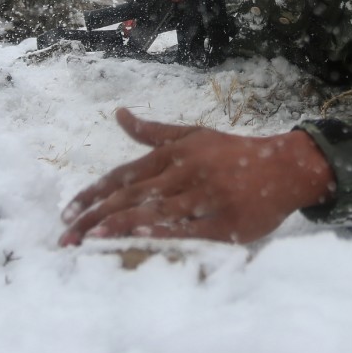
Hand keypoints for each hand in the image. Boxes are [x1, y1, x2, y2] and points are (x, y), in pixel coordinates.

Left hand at [58, 108, 333, 245]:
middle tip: (66, 235)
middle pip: (132, 194)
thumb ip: (153, 133)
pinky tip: (139, 236)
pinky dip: (163, 230)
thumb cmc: (233, 154)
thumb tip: (118, 114)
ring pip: (156, 209)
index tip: (67, 212)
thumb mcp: (193, 135)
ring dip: (120, 223)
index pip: (124, 175)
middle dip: (96, 215)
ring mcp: (205, 195)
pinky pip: (189, 226)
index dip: (94, 193)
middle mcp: (186, 171)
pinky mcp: (224, 220)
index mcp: (175, 154)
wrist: (285, 167)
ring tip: (91, 238)